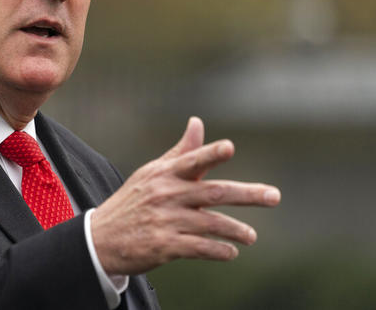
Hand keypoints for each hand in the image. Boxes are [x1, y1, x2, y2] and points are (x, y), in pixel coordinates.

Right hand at [91, 117, 280, 275]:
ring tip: (251, 236)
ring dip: (235, 230)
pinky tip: (230, 252)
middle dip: (247, 194)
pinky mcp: (164, 246)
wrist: (101, 239)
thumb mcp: (152, 173)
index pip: (191, 160)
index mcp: (165, 173)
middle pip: (212, 192)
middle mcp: (166, 195)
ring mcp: (165, 221)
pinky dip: (218, 250)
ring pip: (210, 223)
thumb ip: (182, 152)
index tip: (229, 147)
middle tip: (274, 196)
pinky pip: (198, 248)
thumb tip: (198, 123)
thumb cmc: (133, 201)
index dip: (210, 154)